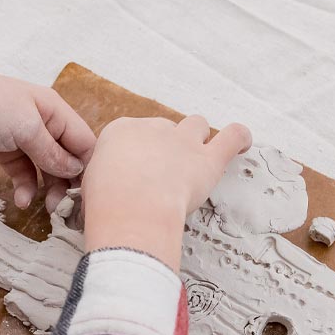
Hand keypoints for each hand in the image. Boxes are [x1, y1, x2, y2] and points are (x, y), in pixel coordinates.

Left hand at [0, 68, 96, 212]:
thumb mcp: (27, 129)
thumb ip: (53, 153)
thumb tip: (74, 170)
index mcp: (54, 109)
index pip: (83, 141)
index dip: (86, 167)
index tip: (82, 193)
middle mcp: (42, 122)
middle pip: (66, 157)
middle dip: (66, 182)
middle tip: (62, 206)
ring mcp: (21, 137)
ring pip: (45, 168)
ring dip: (47, 188)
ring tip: (45, 208)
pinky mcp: (2, 151)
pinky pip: (23, 173)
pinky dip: (25, 186)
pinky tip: (20, 199)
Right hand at [80, 114, 252, 269]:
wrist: (131, 209)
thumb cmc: (106, 204)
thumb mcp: (92, 184)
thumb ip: (105, 178)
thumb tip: (108, 190)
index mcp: (122, 131)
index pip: (134, 134)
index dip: (138, 153)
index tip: (136, 172)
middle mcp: (154, 128)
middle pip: (165, 128)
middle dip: (166, 148)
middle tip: (163, 175)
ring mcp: (183, 141)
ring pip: (196, 125)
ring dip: (197, 138)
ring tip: (198, 156)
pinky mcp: (208, 160)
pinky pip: (232, 137)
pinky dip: (239, 137)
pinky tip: (242, 142)